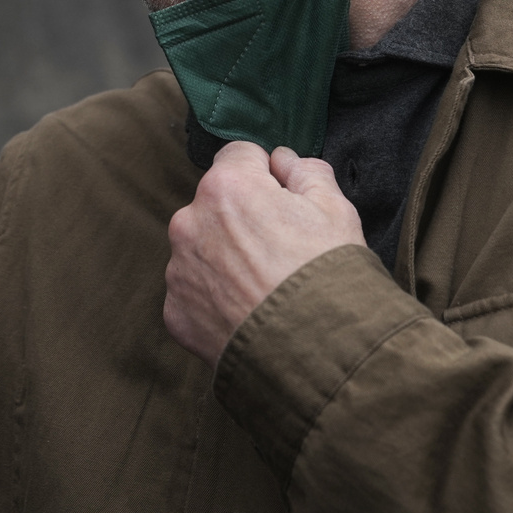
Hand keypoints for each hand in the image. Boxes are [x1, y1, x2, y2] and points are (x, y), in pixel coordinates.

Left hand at [164, 142, 367, 365]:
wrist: (318, 356)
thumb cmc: (330, 277)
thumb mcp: (336, 210)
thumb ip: (306, 172)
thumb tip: (284, 160)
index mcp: (226, 188)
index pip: (239, 156)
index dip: (267, 175)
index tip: (285, 199)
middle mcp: (189, 222)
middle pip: (215, 205)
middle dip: (242, 218)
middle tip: (281, 250)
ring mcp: (178, 269)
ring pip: (201, 249)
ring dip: (225, 259)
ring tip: (266, 287)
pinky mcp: (175, 311)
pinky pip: (194, 293)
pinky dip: (216, 300)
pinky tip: (249, 313)